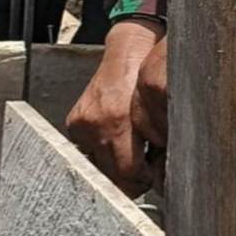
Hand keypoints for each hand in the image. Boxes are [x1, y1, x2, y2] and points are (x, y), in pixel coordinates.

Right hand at [67, 20, 163, 192]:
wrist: (127, 55)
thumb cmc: (147, 82)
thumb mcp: (159, 115)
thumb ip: (157, 147)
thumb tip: (161, 179)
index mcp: (118, 119)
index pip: (126, 173)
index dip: (143, 180)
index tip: (152, 177)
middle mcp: (95, 123)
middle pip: (111, 175)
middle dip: (131, 177)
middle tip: (145, 169)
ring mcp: (81, 124)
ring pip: (99, 169)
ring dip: (116, 167)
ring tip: (131, 153)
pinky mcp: (74, 123)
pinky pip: (89, 154)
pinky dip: (103, 154)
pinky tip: (116, 143)